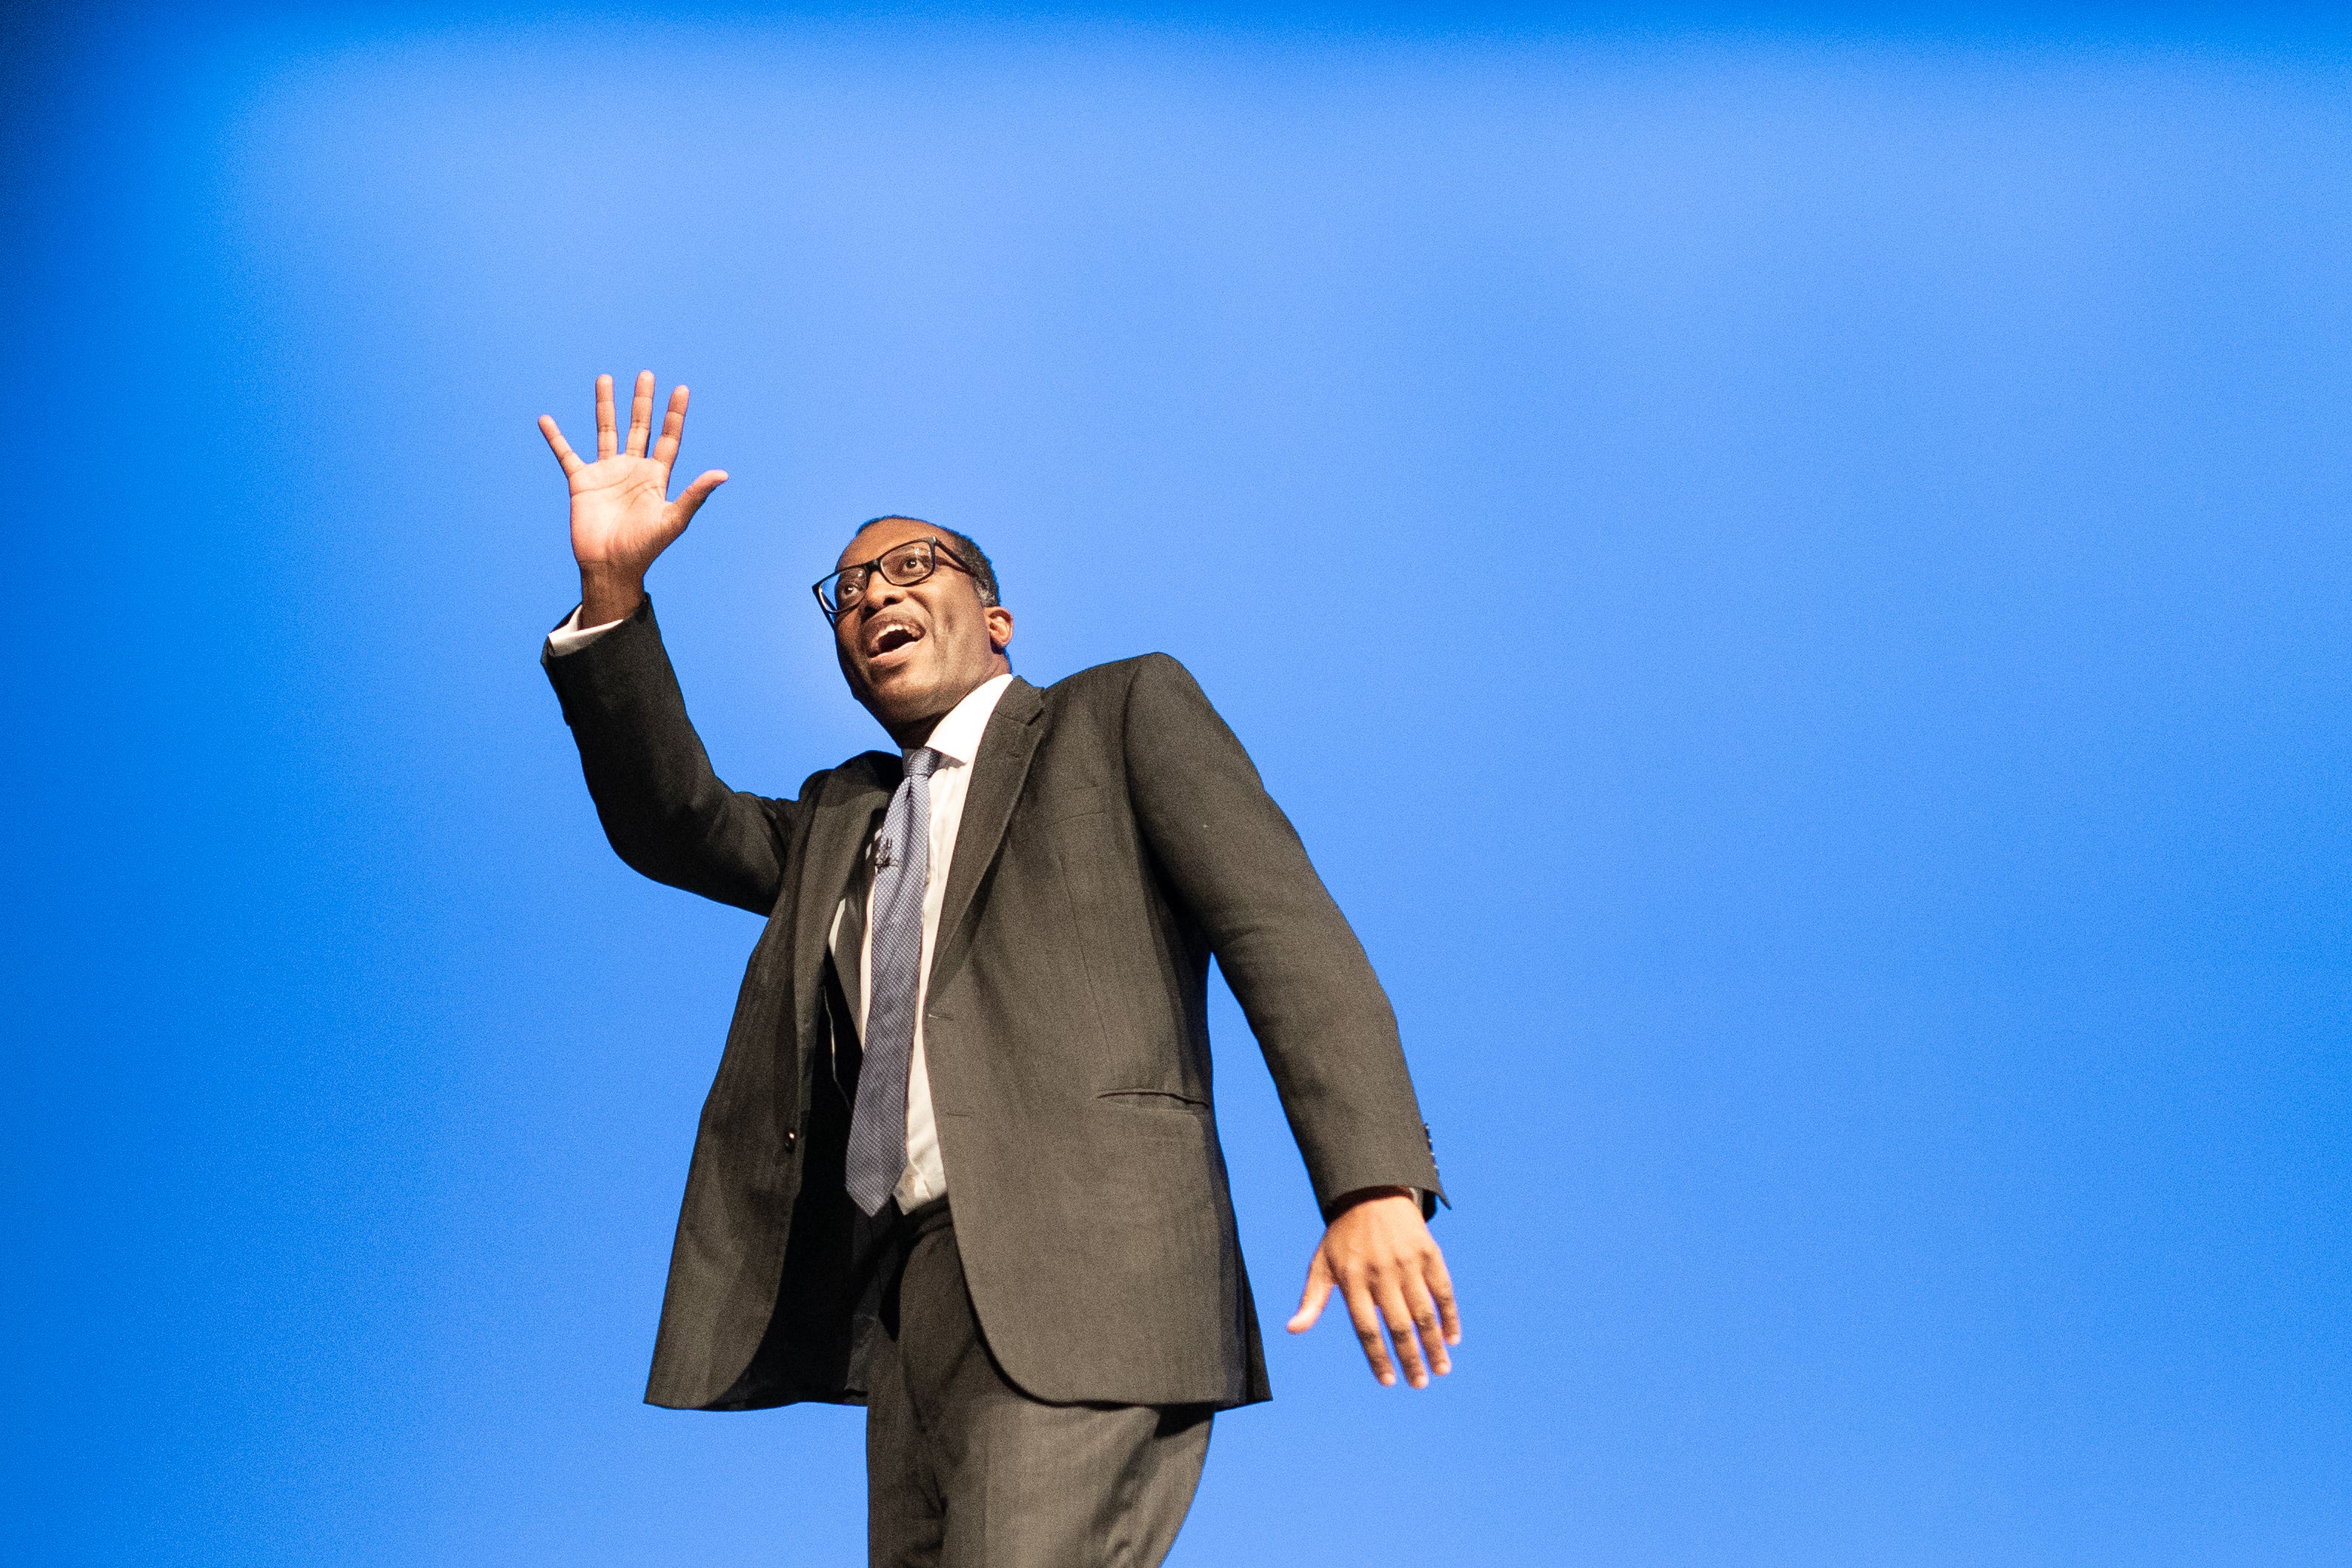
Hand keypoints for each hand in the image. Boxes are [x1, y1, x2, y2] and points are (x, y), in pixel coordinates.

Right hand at [538, 371, 728, 622]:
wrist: (610, 567)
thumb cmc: (644, 548)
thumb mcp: (673, 520)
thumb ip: (695, 495)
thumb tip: (723, 474)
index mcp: (656, 477)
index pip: (668, 438)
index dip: (675, 414)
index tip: (681, 388)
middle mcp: (633, 469)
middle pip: (639, 427)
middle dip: (643, 402)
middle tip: (646, 375)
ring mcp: (607, 473)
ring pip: (606, 431)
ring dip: (605, 406)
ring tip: (606, 378)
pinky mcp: (581, 482)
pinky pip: (566, 454)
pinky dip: (555, 437)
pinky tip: (546, 419)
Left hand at [1287, 1186, 1460, 1388]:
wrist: (1371, 1193)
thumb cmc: (1343, 1237)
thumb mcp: (1321, 1264)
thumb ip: (1311, 1300)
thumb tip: (1292, 1329)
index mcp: (1353, 1279)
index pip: (1366, 1328)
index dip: (1378, 1357)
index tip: (1389, 1382)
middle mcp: (1381, 1273)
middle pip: (1398, 1326)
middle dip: (1411, 1359)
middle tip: (1420, 1384)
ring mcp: (1407, 1263)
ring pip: (1424, 1313)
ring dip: (1434, 1345)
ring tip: (1440, 1370)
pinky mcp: (1428, 1253)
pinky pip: (1443, 1291)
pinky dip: (1449, 1316)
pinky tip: (1452, 1338)